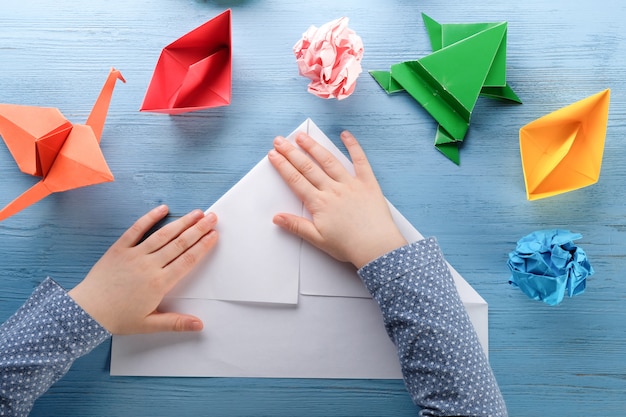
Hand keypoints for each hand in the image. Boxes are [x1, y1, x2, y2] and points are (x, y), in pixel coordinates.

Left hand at [69, 205, 217, 334]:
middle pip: (180, 244)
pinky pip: (137, 229)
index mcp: (159, 283)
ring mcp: (134, 255)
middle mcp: (149, 265)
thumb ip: (176, 323)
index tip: (214, 235)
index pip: (187, 260)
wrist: (86, 311)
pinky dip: (150, 218)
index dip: (202, 246)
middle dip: (198, 229)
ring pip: (163, 235)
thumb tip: (199, 325)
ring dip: (182, 222)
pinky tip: (163, 208)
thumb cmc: (117, 319)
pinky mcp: (120, 248)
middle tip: (212, 218)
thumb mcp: (148, 324)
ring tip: (196, 213)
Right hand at [268, 131, 406, 268]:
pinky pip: (360, 160)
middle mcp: (333, 190)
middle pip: (308, 167)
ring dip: (314, 147)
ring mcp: (350, 184)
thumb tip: (277, 218)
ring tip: (302, 137)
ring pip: (328, 161)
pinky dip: (353, 146)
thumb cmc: (349, 246)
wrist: (377, 248)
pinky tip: (345, 135)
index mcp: (319, 204)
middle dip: (292, 152)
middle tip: (280, 141)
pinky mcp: (368, 183)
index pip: (296, 180)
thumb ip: (296, 226)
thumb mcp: (318, 239)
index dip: (283, 166)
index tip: (273, 155)